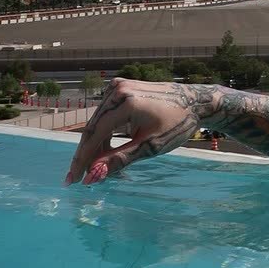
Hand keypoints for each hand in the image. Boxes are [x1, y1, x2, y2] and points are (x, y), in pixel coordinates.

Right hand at [64, 78, 218, 185]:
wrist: (196, 101)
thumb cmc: (178, 124)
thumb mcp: (150, 145)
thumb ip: (120, 159)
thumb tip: (94, 175)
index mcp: (125, 102)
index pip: (94, 134)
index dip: (82, 159)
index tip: (72, 180)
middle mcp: (116, 90)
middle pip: (93, 128)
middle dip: (87, 155)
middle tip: (80, 178)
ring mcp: (117, 87)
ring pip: (98, 122)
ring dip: (97, 145)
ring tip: (98, 167)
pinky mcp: (121, 89)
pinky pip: (106, 115)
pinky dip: (105, 133)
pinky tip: (107, 150)